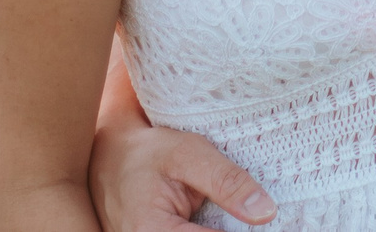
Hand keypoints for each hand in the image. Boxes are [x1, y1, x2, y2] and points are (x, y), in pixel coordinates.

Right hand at [90, 121, 274, 229]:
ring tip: (236, 215)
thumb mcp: (189, 154)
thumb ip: (226, 182)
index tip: (266, 220)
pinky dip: (209, 228)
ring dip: (221, 228)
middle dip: (229, 228)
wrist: (109, 156)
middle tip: (253, 216)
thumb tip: (266, 212)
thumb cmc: (147, 152)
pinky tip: (223, 220)